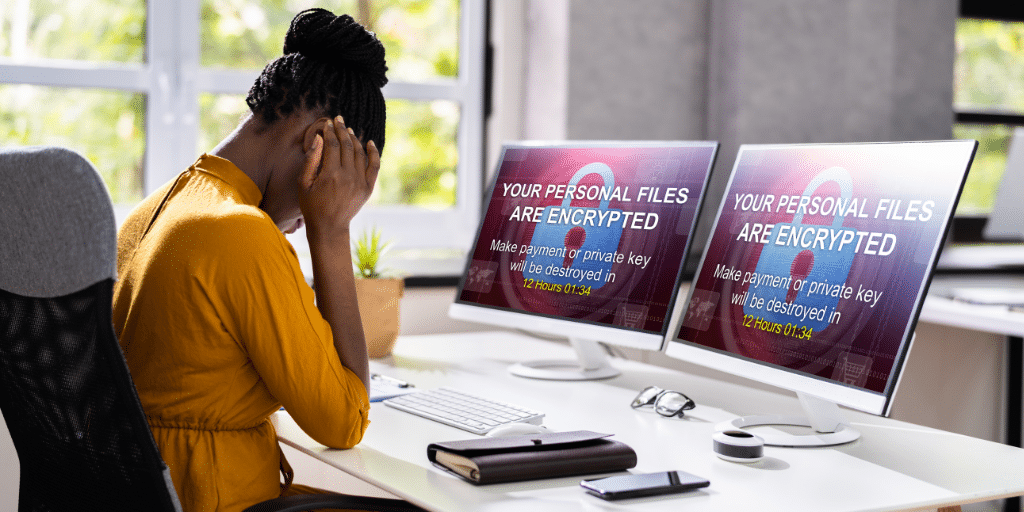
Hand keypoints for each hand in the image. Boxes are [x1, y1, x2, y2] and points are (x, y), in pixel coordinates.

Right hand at [299, 115, 380, 242]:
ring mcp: (360, 182)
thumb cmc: (312, 205)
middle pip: (347, 145)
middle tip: (338, 120)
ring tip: (348, 130)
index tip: (327, 124)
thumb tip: (318, 138)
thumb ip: (311, 159)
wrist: (330, 227)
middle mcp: (347, 176)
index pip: (332, 145)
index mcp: (330, 174)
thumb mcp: (303, 183)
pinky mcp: (368, 188)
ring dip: (354, 139)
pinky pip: (374, 165)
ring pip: (359, 153)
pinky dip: (373, 152)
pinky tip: (370, 142)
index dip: (330, 132)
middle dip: (342, 130)